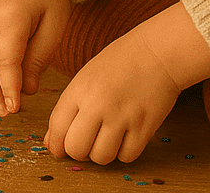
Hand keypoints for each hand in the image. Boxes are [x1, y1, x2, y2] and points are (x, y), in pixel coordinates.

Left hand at [44, 27, 179, 164]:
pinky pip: (127, 156)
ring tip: (106, 136)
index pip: (57, 127)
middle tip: (86, 142)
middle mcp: (98, 104)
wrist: (156, 52)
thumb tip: (52, 143)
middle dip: (78, 151)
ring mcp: (122, 117)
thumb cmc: (120, 62)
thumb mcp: (86, 77)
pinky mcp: (144, 128)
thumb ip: (68, 109)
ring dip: (102, 153)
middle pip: (76, 148)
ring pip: (101, 158)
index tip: (61, 147)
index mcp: (79, 88)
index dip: (57, 144)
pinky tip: (125, 136)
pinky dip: (124, 151)